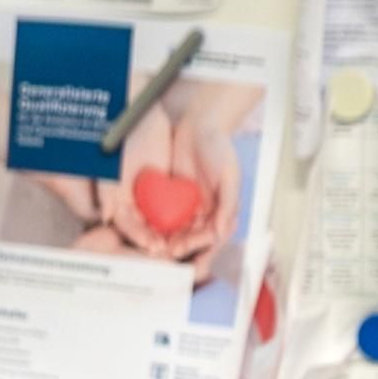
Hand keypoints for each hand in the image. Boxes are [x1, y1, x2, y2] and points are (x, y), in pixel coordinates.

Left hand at [113, 91, 249, 283]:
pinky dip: (158, 227)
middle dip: (183, 249)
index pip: (213, 239)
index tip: (187, 254)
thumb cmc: (219, 147)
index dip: (202, 250)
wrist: (199, 124)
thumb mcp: (229, 175)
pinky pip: (165, 217)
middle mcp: (206, 214)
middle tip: (169, 254)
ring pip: (178, 232)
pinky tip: (148, 233)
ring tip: (157, 250)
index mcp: (223, 212)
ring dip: (169, 243)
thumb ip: (228, 204)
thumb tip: (222, 232)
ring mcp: (188, 208)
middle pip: (194, 240)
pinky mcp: (173, 200)